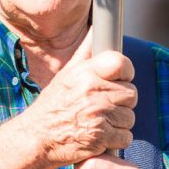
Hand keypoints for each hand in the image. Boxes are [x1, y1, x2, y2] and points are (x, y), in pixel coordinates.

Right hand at [20, 33, 136, 166]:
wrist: (37, 137)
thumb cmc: (53, 105)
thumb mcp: (66, 75)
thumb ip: (85, 53)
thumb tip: (94, 29)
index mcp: (85, 74)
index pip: (121, 63)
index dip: (126, 71)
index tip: (121, 78)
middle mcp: (92, 92)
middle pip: (131, 93)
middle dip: (122, 101)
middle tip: (105, 105)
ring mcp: (98, 116)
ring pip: (130, 116)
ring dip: (119, 122)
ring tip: (101, 121)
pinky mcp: (101, 138)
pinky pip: (126, 136)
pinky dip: (117, 139)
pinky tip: (101, 135)